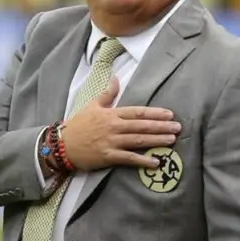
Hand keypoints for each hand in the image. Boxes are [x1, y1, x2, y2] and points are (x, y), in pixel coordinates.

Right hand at [60, 77, 180, 171]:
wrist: (61, 144)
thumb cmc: (78, 125)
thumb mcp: (92, 105)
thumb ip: (107, 93)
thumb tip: (116, 78)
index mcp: (111, 114)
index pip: (137, 112)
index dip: (154, 113)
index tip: (169, 114)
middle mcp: (113, 127)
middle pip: (141, 125)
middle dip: (161, 126)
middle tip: (178, 127)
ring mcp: (111, 142)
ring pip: (137, 140)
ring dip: (156, 140)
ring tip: (172, 140)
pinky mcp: (107, 156)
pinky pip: (128, 159)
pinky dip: (142, 161)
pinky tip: (156, 162)